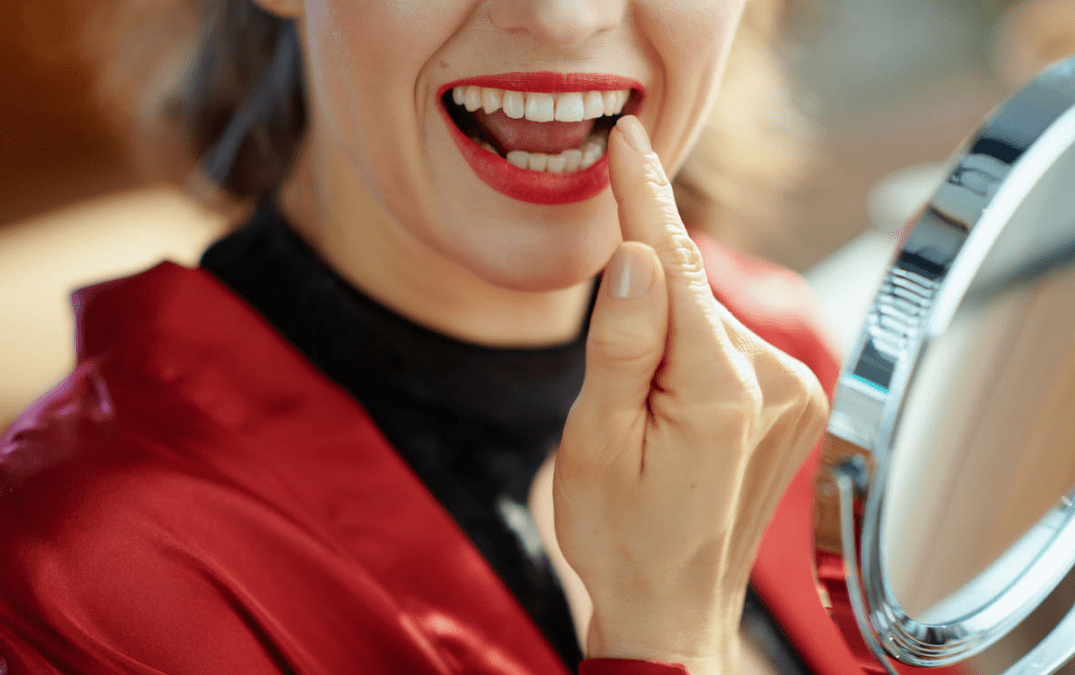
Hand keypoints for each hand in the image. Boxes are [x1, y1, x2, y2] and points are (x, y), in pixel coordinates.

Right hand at [553, 116, 827, 674]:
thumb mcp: (594, 440)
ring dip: (665, 340)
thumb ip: (620, 342)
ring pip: (707, 322)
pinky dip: (691, 356)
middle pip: (690, 295)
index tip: (626, 139)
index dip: (642, 198)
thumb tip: (636, 255)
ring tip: (643, 424)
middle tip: (610, 391)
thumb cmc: (622, 533)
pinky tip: (672, 413)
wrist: (673, 606)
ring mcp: (795, 395)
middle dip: (640, 306)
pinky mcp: (796, 404)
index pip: (677, 265)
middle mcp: (777, 382)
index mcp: (720, 391)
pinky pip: (728, 348)